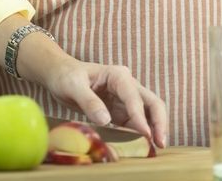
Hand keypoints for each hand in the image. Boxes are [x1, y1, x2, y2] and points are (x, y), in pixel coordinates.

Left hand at [35, 57, 167, 148]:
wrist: (60, 76)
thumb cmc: (66, 76)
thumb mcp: (73, 86)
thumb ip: (89, 102)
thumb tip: (106, 120)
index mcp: (117, 75)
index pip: (134, 96)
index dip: (140, 115)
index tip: (145, 133)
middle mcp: (127, 85)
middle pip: (151, 102)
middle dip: (159, 122)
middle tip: (161, 142)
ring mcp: (126, 99)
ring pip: (148, 113)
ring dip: (154, 129)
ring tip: (157, 147)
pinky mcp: (122, 111)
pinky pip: (136, 123)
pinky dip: (142, 133)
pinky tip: (143, 145)